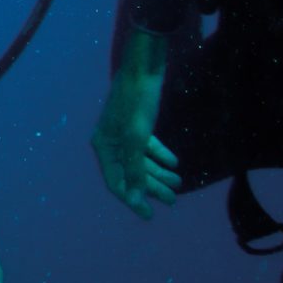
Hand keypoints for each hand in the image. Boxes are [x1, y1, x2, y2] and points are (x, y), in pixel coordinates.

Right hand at [92, 33, 179, 217]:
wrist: (144, 67)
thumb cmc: (137, 101)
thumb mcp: (137, 136)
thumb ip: (134, 167)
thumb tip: (134, 195)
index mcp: (104, 145)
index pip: (116, 181)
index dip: (132, 198)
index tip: (149, 215)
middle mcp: (111, 141)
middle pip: (131, 172)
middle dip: (151, 187)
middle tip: (172, 200)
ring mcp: (124, 133)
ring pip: (141, 161)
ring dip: (158, 173)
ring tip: (178, 183)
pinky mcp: (137, 123)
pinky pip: (147, 147)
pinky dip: (160, 156)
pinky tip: (174, 163)